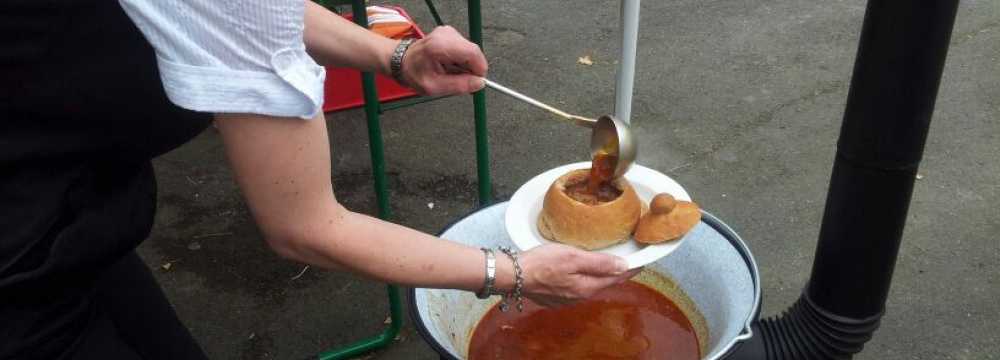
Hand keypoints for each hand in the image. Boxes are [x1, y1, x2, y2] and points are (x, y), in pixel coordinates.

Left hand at [399, 26, 486, 95]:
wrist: (402, 61)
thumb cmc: (415, 74)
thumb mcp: (435, 87)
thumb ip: (459, 85)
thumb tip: (480, 83)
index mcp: (440, 46)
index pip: (472, 53)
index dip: (479, 69)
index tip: (476, 82)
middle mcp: (446, 34)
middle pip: (473, 52)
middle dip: (472, 68)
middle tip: (461, 80)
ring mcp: (448, 31)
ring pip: (470, 51)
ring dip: (466, 65)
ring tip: (450, 72)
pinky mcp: (450, 33)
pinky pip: (465, 48)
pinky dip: (461, 59)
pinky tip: (449, 65)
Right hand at [514, 244, 640, 306]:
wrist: (513, 275)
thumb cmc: (541, 262)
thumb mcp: (573, 257)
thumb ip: (599, 263)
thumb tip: (624, 266)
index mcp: (587, 287)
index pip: (616, 278)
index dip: (631, 269)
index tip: (642, 261)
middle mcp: (579, 296)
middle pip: (604, 282)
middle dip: (616, 272)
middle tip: (627, 260)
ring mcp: (566, 298)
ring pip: (590, 285)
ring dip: (599, 275)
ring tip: (606, 263)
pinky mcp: (555, 296)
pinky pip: (576, 287)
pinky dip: (583, 278)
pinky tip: (580, 270)